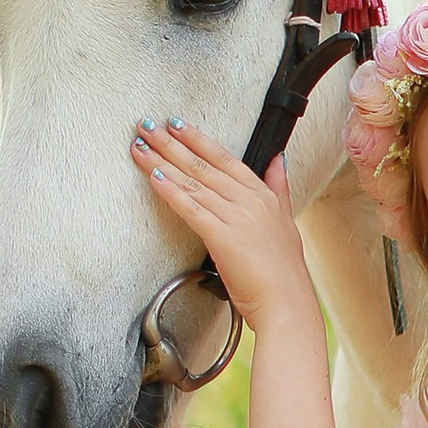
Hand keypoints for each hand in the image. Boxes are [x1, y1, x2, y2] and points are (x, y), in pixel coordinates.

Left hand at [131, 117, 315, 328]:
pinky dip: (170, 191)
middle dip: (170, 143)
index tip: (176, 124)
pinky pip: (191, 208)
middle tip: (147, 125)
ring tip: (140, 147)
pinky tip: (154, 178)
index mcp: (262, 195)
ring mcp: (236, 217)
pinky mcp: (223, 237)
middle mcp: (249, 200)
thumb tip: (278, 160)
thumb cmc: (282, 271)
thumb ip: (279, 187)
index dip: (197, 139)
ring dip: (162, 162)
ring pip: (192, 183)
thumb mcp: (286, 220)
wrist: (286, 302)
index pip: (224, 157)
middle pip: (202, 165)